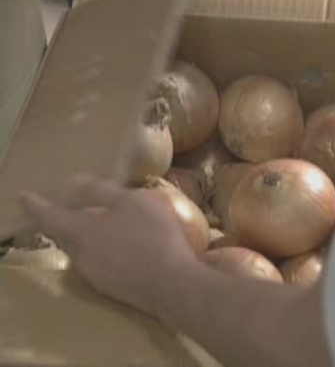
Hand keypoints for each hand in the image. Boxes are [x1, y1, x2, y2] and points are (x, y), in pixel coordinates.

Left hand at [18, 175, 195, 315]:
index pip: (48, 216)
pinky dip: (103, 251)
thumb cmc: (152, 236)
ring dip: (86, 237)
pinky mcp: (113, 289)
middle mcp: (80, 256)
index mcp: (80, 232)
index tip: (23, 197)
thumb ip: (104, 191)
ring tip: (102, 225)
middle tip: (70, 208)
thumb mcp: (133, 202)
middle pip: (64, 236)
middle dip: (64, 221)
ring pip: (82, 251)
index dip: (35, 205)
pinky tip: (125, 247)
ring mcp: (95, 277)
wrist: (173, 285)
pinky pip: (99, 264)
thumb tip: (81, 182)